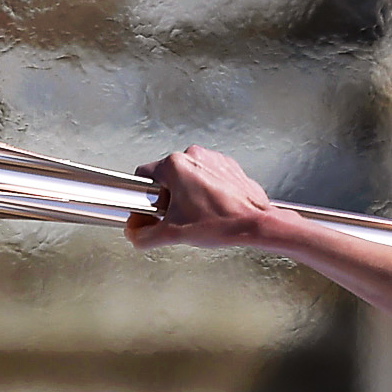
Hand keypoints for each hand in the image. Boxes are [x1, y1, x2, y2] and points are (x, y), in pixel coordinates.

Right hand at [127, 146, 278, 250]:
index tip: (152, 211)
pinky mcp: (228, 165)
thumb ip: (144, 236)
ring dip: (187, 193)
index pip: (143, 176)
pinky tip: (212, 208)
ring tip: (198, 214)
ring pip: (187, 176)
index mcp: (175, 165)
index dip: (143, 197)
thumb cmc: (221, 223)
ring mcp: (213, 158)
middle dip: (168, 197)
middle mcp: (193, 155)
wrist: (257, 224)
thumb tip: (134, 234)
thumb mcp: (173, 235)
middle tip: (178, 217)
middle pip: (166, 176)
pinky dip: (206, 190)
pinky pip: (207, 175)